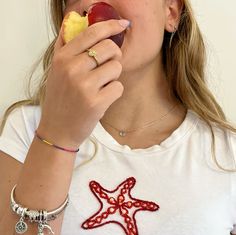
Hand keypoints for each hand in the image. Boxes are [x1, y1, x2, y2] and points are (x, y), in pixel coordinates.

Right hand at [38, 19, 128, 148]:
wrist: (57, 130)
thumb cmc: (60, 100)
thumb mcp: (56, 71)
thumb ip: (65, 46)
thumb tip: (75, 20)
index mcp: (62, 58)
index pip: (92, 33)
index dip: (111, 26)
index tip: (122, 25)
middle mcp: (72, 69)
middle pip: (109, 48)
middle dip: (114, 57)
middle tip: (108, 67)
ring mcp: (84, 86)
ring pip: (116, 68)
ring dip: (113, 77)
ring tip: (101, 87)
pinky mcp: (96, 103)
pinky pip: (118, 87)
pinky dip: (114, 93)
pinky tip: (103, 99)